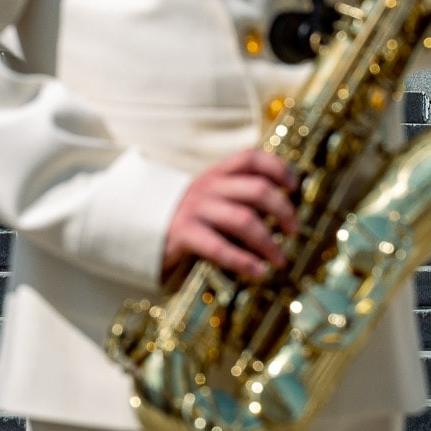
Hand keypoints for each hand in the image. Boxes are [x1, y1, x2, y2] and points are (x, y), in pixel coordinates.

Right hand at [163, 149, 298, 281]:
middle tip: (293, 231)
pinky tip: (258, 272)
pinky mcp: (184, 233)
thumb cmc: (187, 217)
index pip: (250, 158)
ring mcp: (195, 209)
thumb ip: (237, 197)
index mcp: (216, 174)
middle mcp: (208, 186)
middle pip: (257, 189)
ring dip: (269, 242)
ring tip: (280, 259)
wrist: (137, 227)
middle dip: (283, 211)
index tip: (293, 187)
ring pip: (243, 220)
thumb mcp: (210, 197)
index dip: (277, 168)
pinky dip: (243, 261)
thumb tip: (283, 213)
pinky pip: (219, 247)